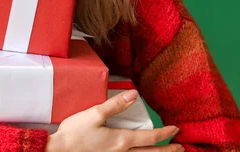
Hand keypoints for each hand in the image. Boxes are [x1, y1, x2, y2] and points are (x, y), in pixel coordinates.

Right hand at [45, 89, 182, 151]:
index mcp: (121, 140)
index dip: (165, 133)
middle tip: (181, 148)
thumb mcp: (94, 114)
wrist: (58, 151)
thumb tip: (134, 94)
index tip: (176, 129)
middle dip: (167, 150)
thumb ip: (115, 105)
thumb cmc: (74, 134)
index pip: (150, 137)